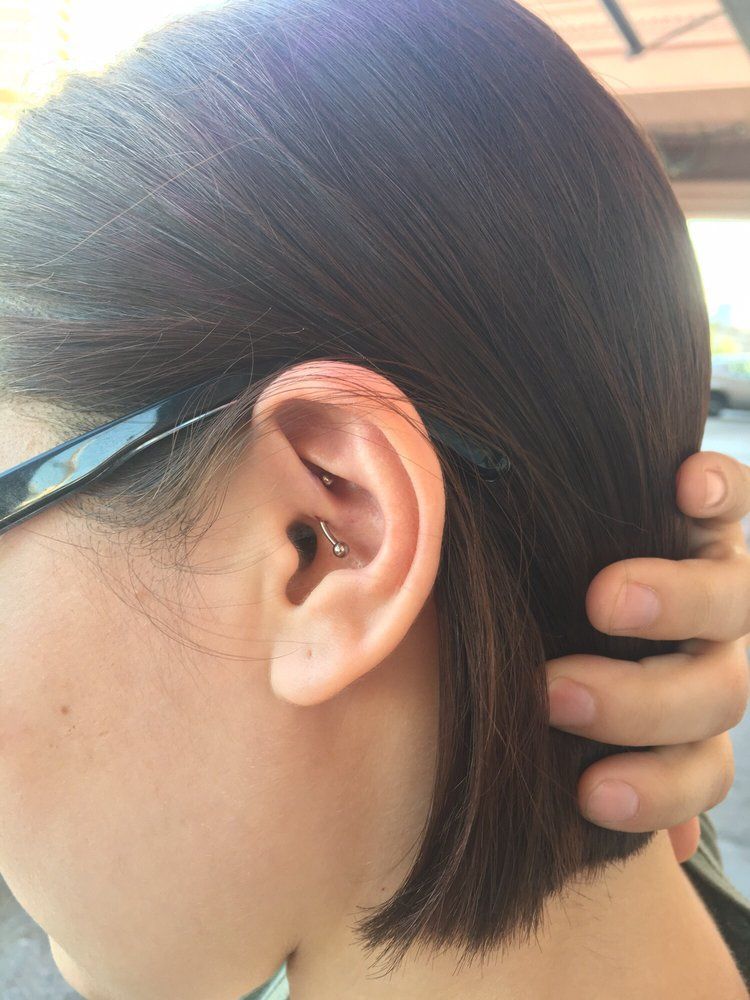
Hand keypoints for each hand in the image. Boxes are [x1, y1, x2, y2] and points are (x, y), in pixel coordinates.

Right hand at [546, 450, 749, 862]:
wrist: (612, 555)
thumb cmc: (585, 651)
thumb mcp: (592, 718)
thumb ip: (614, 762)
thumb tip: (669, 855)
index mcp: (692, 711)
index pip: (699, 767)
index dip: (657, 791)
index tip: (589, 794)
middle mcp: (718, 648)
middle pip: (718, 692)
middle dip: (640, 703)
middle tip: (556, 694)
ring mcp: (723, 573)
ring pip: (734, 600)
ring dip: (675, 605)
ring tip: (606, 599)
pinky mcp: (716, 506)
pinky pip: (743, 491)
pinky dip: (720, 489)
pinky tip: (686, 486)